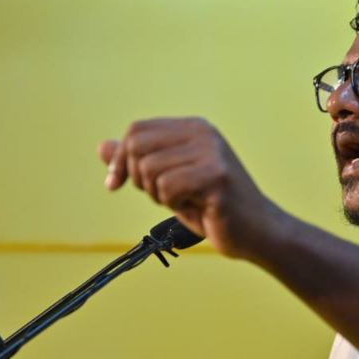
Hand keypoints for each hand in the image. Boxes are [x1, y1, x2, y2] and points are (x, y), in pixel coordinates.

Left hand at [98, 117, 281, 258]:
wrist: (256, 232)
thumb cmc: (211, 207)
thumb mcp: (168, 181)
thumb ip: (138, 162)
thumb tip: (102, 147)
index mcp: (193, 127)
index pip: (136, 130)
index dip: (120, 159)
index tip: (116, 184)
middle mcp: (203, 132)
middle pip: (137, 146)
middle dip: (139, 178)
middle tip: (163, 195)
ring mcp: (212, 152)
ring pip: (150, 169)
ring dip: (159, 195)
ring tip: (186, 200)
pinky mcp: (217, 176)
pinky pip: (168, 187)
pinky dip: (174, 204)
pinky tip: (197, 206)